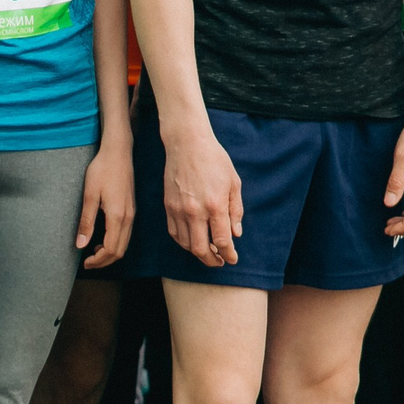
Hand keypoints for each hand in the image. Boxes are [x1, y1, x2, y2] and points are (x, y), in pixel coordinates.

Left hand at [77, 138, 135, 268]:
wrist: (118, 152)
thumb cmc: (102, 169)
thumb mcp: (89, 194)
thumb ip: (86, 221)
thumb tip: (80, 245)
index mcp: (118, 216)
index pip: (111, 250)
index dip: (98, 260)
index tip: (84, 262)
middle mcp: (128, 218)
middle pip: (120, 251)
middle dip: (104, 261)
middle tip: (87, 262)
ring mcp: (132, 213)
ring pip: (124, 244)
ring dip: (110, 253)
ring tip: (93, 252)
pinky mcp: (132, 209)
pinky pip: (126, 234)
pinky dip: (115, 243)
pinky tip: (102, 238)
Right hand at [160, 121, 243, 265]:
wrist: (187, 143)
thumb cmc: (214, 159)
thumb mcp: (234, 182)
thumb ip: (236, 210)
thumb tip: (236, 234)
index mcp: (215, 205)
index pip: (222, 241)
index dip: (229, 254)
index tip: (232, 258)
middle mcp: (195, 211)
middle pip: (201, 249)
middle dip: (212, 260)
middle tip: (219, 261)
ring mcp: (179, 209)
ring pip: (186, 244)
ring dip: (197, 252)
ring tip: (207, 250)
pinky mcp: (168, 206)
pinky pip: (174, 233)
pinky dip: (183, 242)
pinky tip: (192, 240)